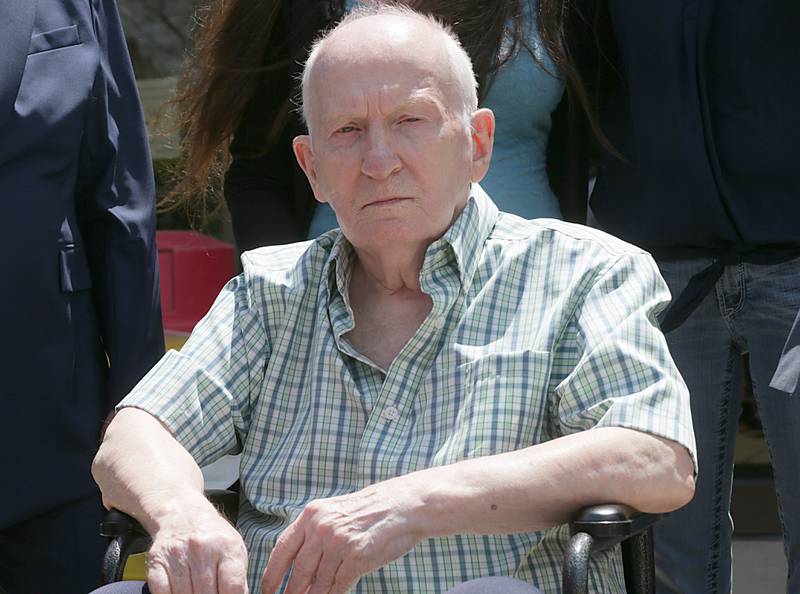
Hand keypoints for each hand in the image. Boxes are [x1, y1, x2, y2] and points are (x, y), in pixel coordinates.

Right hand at [146, 503, 248, 593]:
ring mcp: (178, 553)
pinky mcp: (158, 559)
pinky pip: (162, 591)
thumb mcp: (234, 549)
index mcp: (227, 546)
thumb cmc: (214, 537)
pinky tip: (179, 591)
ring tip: (197, 593)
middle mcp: (202, 548)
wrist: (185, 514)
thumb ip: (238, 577)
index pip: (232, 587)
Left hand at [261, 480, 423, 593]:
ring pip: (317, 582)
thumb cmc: (371, 510)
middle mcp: (321, 528)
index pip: (282, 549)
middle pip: (298, 570)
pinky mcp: (356, 557)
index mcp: (312, 514)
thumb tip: (297, 560)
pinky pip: (338, 586)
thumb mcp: (335, 512)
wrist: (403, 505)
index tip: (266, 589)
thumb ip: (315, 532)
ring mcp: (338, 543)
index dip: (272, 574)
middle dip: (290, 592)